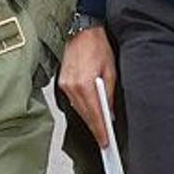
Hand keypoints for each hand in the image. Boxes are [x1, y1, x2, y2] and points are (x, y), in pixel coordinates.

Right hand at [58, 26, 115, 146]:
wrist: (82, 32)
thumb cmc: (98, 47)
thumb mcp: (111, 71)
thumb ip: (109, 93)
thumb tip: (110, 112)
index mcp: (84, 84)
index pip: (94, 114)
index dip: (100, 130)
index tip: (105, 141)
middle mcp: (71, 86)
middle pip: (85, 115)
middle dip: (95, 128)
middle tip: (104, 141)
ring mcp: (65, 85)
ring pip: (78, 109)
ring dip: (89, 119)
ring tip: (99, 129)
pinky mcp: (62, 82)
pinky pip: (73, 101)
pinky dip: (82, 108)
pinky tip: (90, 112)